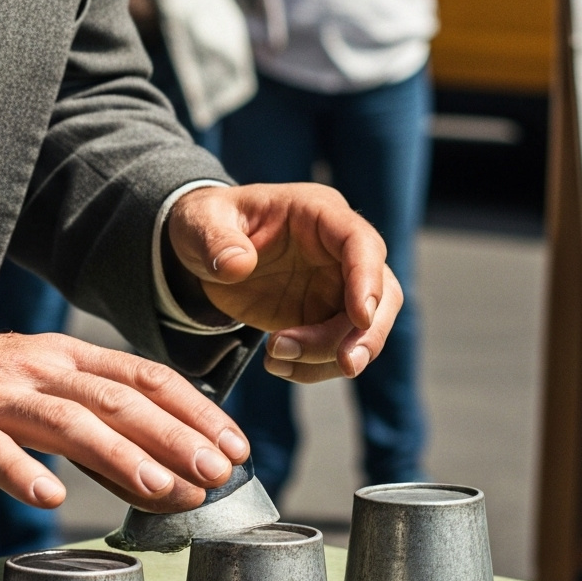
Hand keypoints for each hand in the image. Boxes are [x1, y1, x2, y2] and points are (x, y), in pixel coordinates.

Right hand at [0, 330, 250, 510]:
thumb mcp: (31, 388)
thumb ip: (89, 417)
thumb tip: (159, 462)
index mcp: (61, 358)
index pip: (144, 376)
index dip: (196, 410)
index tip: (236, 446)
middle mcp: (34, 370)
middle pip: (117, 400)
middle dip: (175, 437)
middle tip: (217, 474)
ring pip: (67, 424)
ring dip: (120, 458)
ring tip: (161, 491)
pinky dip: (24, 475)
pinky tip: (52, 501)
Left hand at [167, 183, 402, 383]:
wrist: (202, 251)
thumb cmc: (206, 224)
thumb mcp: (199, 222)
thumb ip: (215, 240)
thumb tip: (237, 264)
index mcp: (318, 213)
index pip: (360, 243)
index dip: (367, 279)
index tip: (361, 317)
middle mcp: (337, 250)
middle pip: (382, 292)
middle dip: (368, 333)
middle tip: (344, 364)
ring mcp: (335, 286)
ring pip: (364, 329)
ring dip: (330, 355)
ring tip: (276, 360)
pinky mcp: (323, 317)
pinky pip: (335, 349)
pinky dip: (313, 367)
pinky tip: (277, 365)